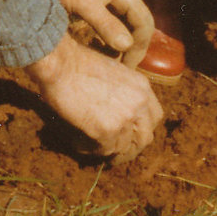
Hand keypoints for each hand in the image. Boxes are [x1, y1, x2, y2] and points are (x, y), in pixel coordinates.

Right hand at [24, 32, 161, 157]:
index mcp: (142, 86)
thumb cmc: (79, 64)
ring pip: (123, 148)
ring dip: (107, 148)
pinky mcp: (107, 131)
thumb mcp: (113, 73)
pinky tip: (78, 142)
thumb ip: (124, 93)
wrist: (62, 65)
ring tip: (88, 142)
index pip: (154, 117)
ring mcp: (125, 118)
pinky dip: (90, 149)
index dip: (141, 128)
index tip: (128, 133)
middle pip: (145, 137)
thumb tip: (119, 113)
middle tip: (112, 148)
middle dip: (129, 146)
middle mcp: (139, 103)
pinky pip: (104, 151)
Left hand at [35, 0, 153, 68]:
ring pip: (127, 21)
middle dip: (134, 46)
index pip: (145, 25)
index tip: (126, 68)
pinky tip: (100, 44)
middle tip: (121, 67)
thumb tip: (127, 46)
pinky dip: (112, 33)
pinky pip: (115, 18)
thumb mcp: (84, 4)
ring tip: (112, 60)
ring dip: (123, 41)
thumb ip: (106, 25)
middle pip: (140, 23)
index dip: (140, 49)